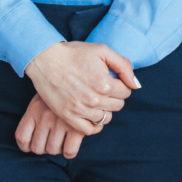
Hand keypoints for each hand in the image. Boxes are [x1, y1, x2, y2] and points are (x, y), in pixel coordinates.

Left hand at [15, 94, 86, 157]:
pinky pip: (69, 151)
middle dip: (44, 148)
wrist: (80, 78)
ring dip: (57, 149)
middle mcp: (45, 117)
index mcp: (34, 109)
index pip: (22, 138)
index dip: (26, 146)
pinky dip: (69, 153)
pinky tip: (72, 145)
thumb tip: (29, 139)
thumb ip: (35, 113)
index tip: (32, 144)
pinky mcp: (78, 128)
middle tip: (51, 141)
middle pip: (37, 147)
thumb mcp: (43, 95)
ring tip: (63, 141)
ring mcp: (61, 123)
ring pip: (52, 150)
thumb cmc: (62, 89)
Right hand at [23, 41, 138, 133]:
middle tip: (103, 88)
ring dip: (105, 109)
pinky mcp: (67, 116)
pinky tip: (92, 114)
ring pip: (105, 118)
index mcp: (104, 83)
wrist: (45, 60)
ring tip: (96, 98)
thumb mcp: (103, 51)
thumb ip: (124, 66)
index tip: (112, 80)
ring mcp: (80, 110)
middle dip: (114, 96)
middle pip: (118, 106)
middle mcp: (93, 99)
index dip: (121, 85)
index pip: (126, 92)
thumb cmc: (74, 53)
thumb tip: (136, 84)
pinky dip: (94, 125)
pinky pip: (88, 130)